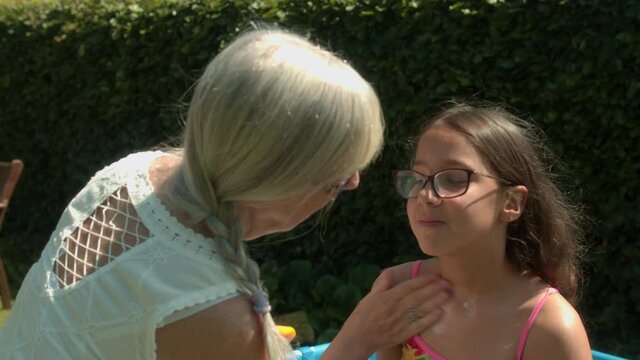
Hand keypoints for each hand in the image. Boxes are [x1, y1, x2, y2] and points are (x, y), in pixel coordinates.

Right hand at [323, 271, 450, 358]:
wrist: (359, 338)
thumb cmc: (363, 316)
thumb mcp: (369, 296)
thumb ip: (382, 284)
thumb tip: (390, 272)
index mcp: (388, 297)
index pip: (409, 286)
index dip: (423, 281)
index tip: (435, 276)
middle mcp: (397, 307)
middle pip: (419, 296)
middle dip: (434, 289)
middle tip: (448, 283)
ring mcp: (402, 320)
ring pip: (422, 308)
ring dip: (436, 301)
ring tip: (448, 295)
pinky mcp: (404, 333)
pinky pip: (420, 325)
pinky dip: (430, 318)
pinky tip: (440, 312)